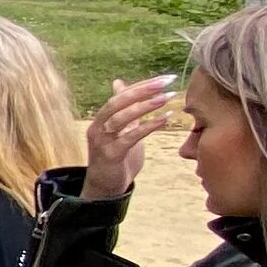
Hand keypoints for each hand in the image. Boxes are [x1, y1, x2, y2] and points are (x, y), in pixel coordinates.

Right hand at [82, 75, 177, 201]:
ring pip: (122, 117)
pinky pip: (130, 137)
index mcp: (101, 119)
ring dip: (146, 106)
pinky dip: (148, 126)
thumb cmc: (115, 157)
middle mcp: (98, 127)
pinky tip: (165, 119)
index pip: (120, 95)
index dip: (141, 86)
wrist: (105, 187)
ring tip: (167, 97)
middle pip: (118, 102)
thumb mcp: (119, 130)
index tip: (163, 78)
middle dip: (143, 90)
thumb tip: (119, 83)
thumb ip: (123, 109)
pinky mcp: (111, 154)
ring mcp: (102, 141)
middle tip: (165, 82)